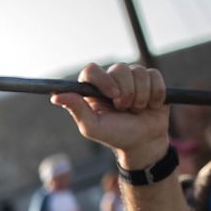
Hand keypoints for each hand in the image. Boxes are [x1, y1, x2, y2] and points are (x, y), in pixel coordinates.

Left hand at [50, 62, 167, 170]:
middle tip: (124, 109)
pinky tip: (151, 105)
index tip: (112, 95)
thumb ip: (77, 110)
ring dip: (141, 96)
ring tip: (136, 110)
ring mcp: (131, 78)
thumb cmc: (115, 135)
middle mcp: (111, 80)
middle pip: (120, 68)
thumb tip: (55, 96)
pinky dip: (155, 93)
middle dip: (126, 92)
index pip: (92, 70)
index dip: (104, 80)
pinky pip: (154, 75)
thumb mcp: (93, 127)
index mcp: (93, 89)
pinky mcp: (150, 79)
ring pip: (139, 71)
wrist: (143, 141)